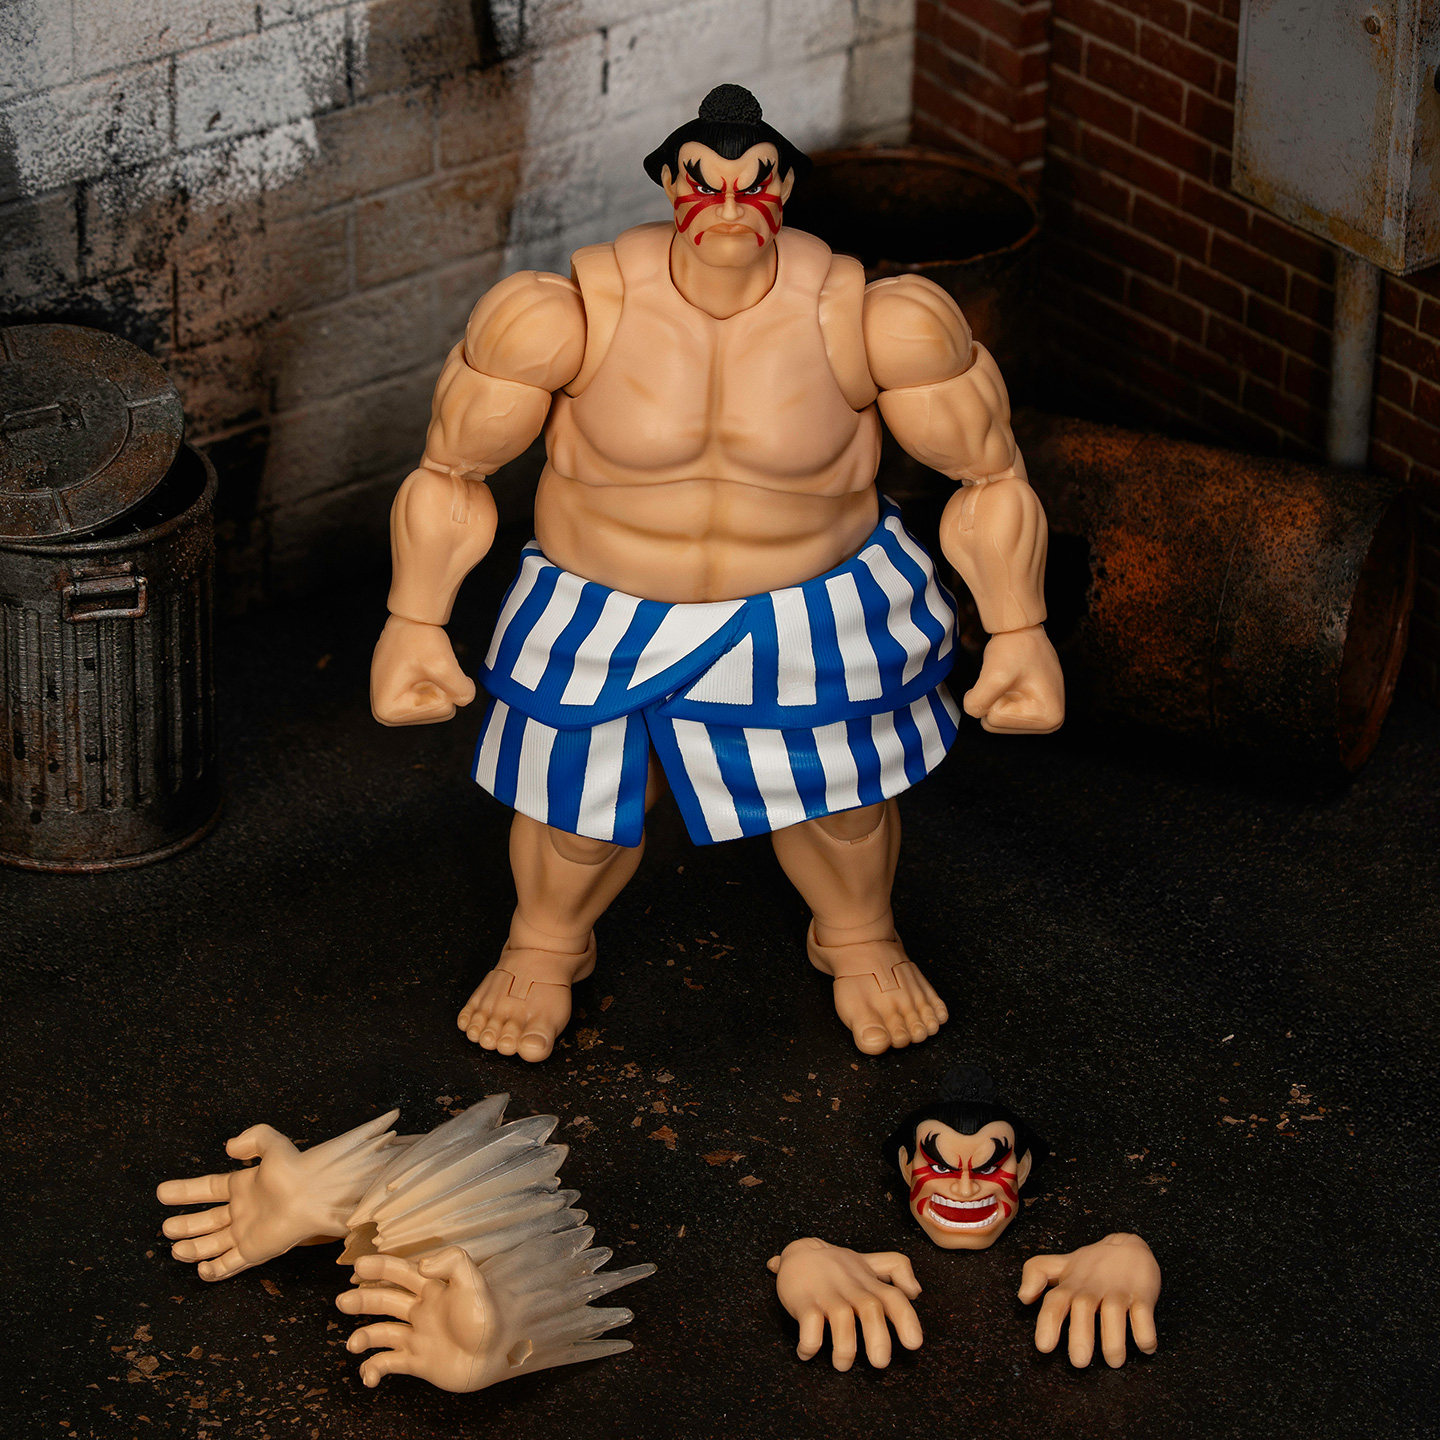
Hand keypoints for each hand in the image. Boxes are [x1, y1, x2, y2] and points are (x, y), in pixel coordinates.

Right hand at [157, 1111, 399, 1280]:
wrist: (315, 1195)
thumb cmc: (295, 1170)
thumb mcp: (272, 1144)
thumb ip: (252, 1139)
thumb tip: (229, 1146)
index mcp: (244, 1185)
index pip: (208, 1189)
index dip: (185, 1191)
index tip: (161, 1192)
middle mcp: (242, 1211)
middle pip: (207, 1221)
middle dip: (186, 1225)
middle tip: (166, 1228)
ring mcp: (247, 1232)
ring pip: (213, 1244)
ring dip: (194, 1248)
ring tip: (176, 1249)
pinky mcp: (255, 1250)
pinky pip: (230, 1264)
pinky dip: (215, 1270)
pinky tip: (201, 1270)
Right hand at [339, 1249, 494, 1391]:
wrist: (500, 1350)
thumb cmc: (489, 1312)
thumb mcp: (473, 1280)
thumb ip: (451, 1262)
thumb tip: (421, 1263)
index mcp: (432, 1286)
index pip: (401, 1272)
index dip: (380, 1267)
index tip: (358, 1266)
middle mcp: (421, 1309)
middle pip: (385, 1300)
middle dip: (362, 1300)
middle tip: (341, 1302)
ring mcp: (418, 1336)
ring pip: (382, 1333)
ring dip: (364, 1337)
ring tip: (353, 1345)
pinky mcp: (418, 1361)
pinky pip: (389, 1364)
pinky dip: (374, 1370)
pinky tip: (370, 1377)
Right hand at [370, 614, 475, 725]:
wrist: (410, 619)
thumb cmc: (418, 637)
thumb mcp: (443, 665)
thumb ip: (461, 689)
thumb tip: (466, 699)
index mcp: (387, 710)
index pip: (442, 710)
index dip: (443, 685)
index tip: (425, 666)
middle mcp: (385, 713)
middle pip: (440, 711)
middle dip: (441, 687)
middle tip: (425, 665)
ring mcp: (392, 705)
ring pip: (439, 705)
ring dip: (439, 684)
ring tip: (422, 666)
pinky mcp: (399, 698)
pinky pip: (433, 698)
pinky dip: (435, 683)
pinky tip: (421, 669)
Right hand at [767, 1238, 923, 1370]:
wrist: (797, 1253)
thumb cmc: (837, 1265)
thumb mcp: (869, 1261)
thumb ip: (897, 1268)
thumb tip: (916, 1291)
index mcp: (868, 1282)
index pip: (892, 1296)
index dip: (906, 1318)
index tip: (913, 1343)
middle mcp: (850, 1287)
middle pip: (870, 1307)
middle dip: (878, 1336)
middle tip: (880, 1362)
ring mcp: (827, 1294)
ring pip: (841, 1318)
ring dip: (844, 1347)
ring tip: (842, 1364)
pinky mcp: (804, 1302)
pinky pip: (809, 1325)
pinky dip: (810, 1344)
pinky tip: (807, 1353)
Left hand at [963, 624, 1063, 733]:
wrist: (1021, 630)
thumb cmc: (1014, 648)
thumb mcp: (994, 674)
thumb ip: (978, 700)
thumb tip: (972, 712)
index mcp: (1050, 717)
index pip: (996, 719)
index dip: (994, 694)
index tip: (1010, 675)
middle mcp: (1050, 723)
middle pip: (995, 724)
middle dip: (993, 698)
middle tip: (1008, 676)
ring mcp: (1041, 719)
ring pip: (994, 720)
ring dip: (994, 697)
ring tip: (1010, 679)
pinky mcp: (1032, 713)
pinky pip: (997, 714)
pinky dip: (996, 697)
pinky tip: (1011, 683)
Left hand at [1018, 1232, 1159, 1367]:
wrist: (1130, 1245)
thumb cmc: (1091, 1265)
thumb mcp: (1061, 1265)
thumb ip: (1036, 1274)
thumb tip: (1022, 1297)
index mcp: (1071, 1284)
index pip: (1054, 1302)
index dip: (1047, 1323)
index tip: (1044, 1347)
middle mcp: (1092, 1288)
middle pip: (1082, 1309)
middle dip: (1081, 1336)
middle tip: (1079, 1361)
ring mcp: (1118, 1291)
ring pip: (1114, 1315)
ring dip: (1114, 1341)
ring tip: (1114, 1361)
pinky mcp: (1142, 1295)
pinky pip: (1144, 1316)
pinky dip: (1146, 1334)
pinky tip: (1145, 1347)